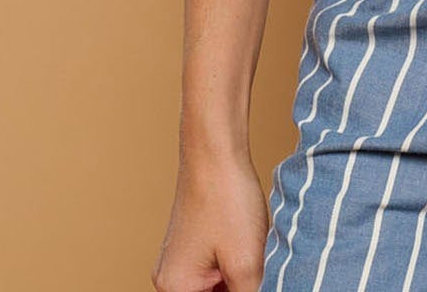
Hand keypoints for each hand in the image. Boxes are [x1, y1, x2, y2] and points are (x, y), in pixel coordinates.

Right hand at [151, 148, 270, 291]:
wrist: (217, 149)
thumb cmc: (226, 199)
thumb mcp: (246, 263)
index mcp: (174, 289)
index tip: (253, 277)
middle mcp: (169, 279)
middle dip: (240, 286)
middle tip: (257, 264)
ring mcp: (179, 259)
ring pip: (217, 286)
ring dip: (239, 278)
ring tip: (252, 251)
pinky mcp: (192, 244)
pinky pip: (215, 268)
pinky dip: (235, 263)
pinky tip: (248, 243)